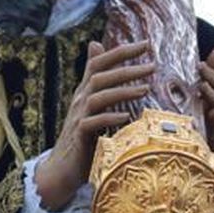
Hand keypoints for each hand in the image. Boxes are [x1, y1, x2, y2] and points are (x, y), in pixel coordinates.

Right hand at [35, 40, 152, 211]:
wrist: (61, 168)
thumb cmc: (81, 137)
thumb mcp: (90, 106)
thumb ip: (97, 80)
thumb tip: (95, 44)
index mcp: (85, 91)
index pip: (99, 63)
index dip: (120, 52)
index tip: (145, 44)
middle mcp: (80, 100)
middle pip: (101, 76)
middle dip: (127, 68)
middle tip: (152, 66)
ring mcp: (78, 117)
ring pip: (99, 96)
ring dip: (123, 91)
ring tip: (145, 89)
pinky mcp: (79, 136)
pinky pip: (93, 123)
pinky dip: (109, 118)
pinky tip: (125, 117)